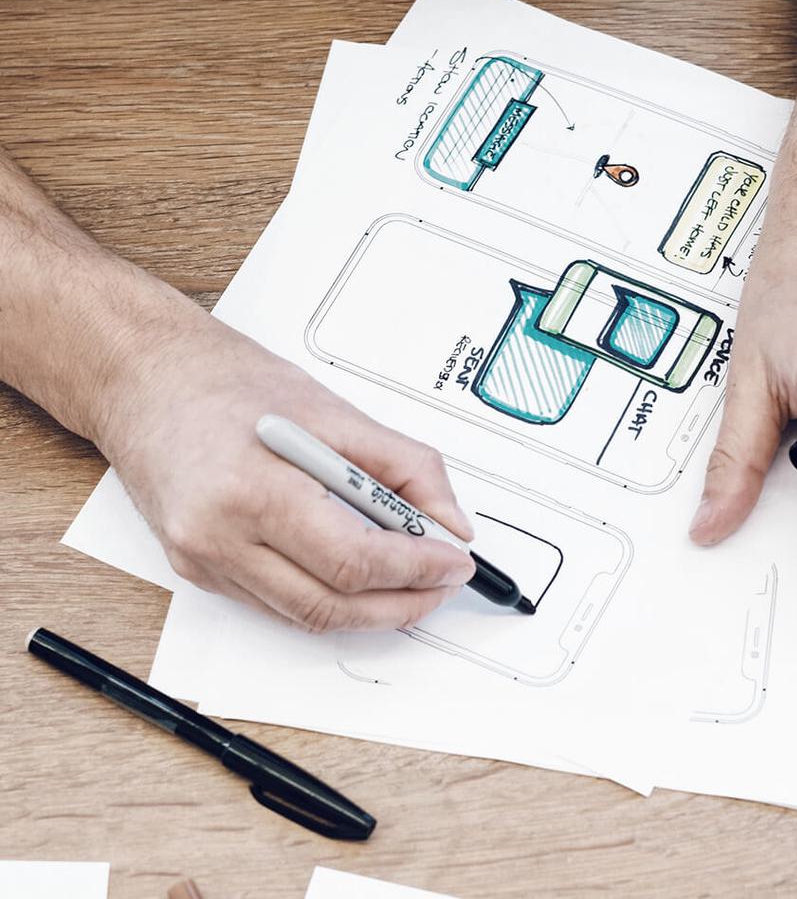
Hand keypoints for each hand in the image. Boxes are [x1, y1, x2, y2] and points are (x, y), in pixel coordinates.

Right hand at [96, 306, 475, 631]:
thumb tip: (449, 520)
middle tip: (443, 581)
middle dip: (402, 603)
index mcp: (253, 489)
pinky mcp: (198, 570)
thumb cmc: (224, 382)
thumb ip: (403, 466)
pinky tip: (358, 575)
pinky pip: (277, 604)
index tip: (454, 561)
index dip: (416, 569)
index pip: (353, 559)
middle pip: (331, 605)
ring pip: (305, 616)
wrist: (143, 379)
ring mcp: (203, 561)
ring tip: (412, 582)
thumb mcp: (331, 410)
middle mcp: (218, 537)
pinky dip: (328, 596)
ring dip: (370, 609)